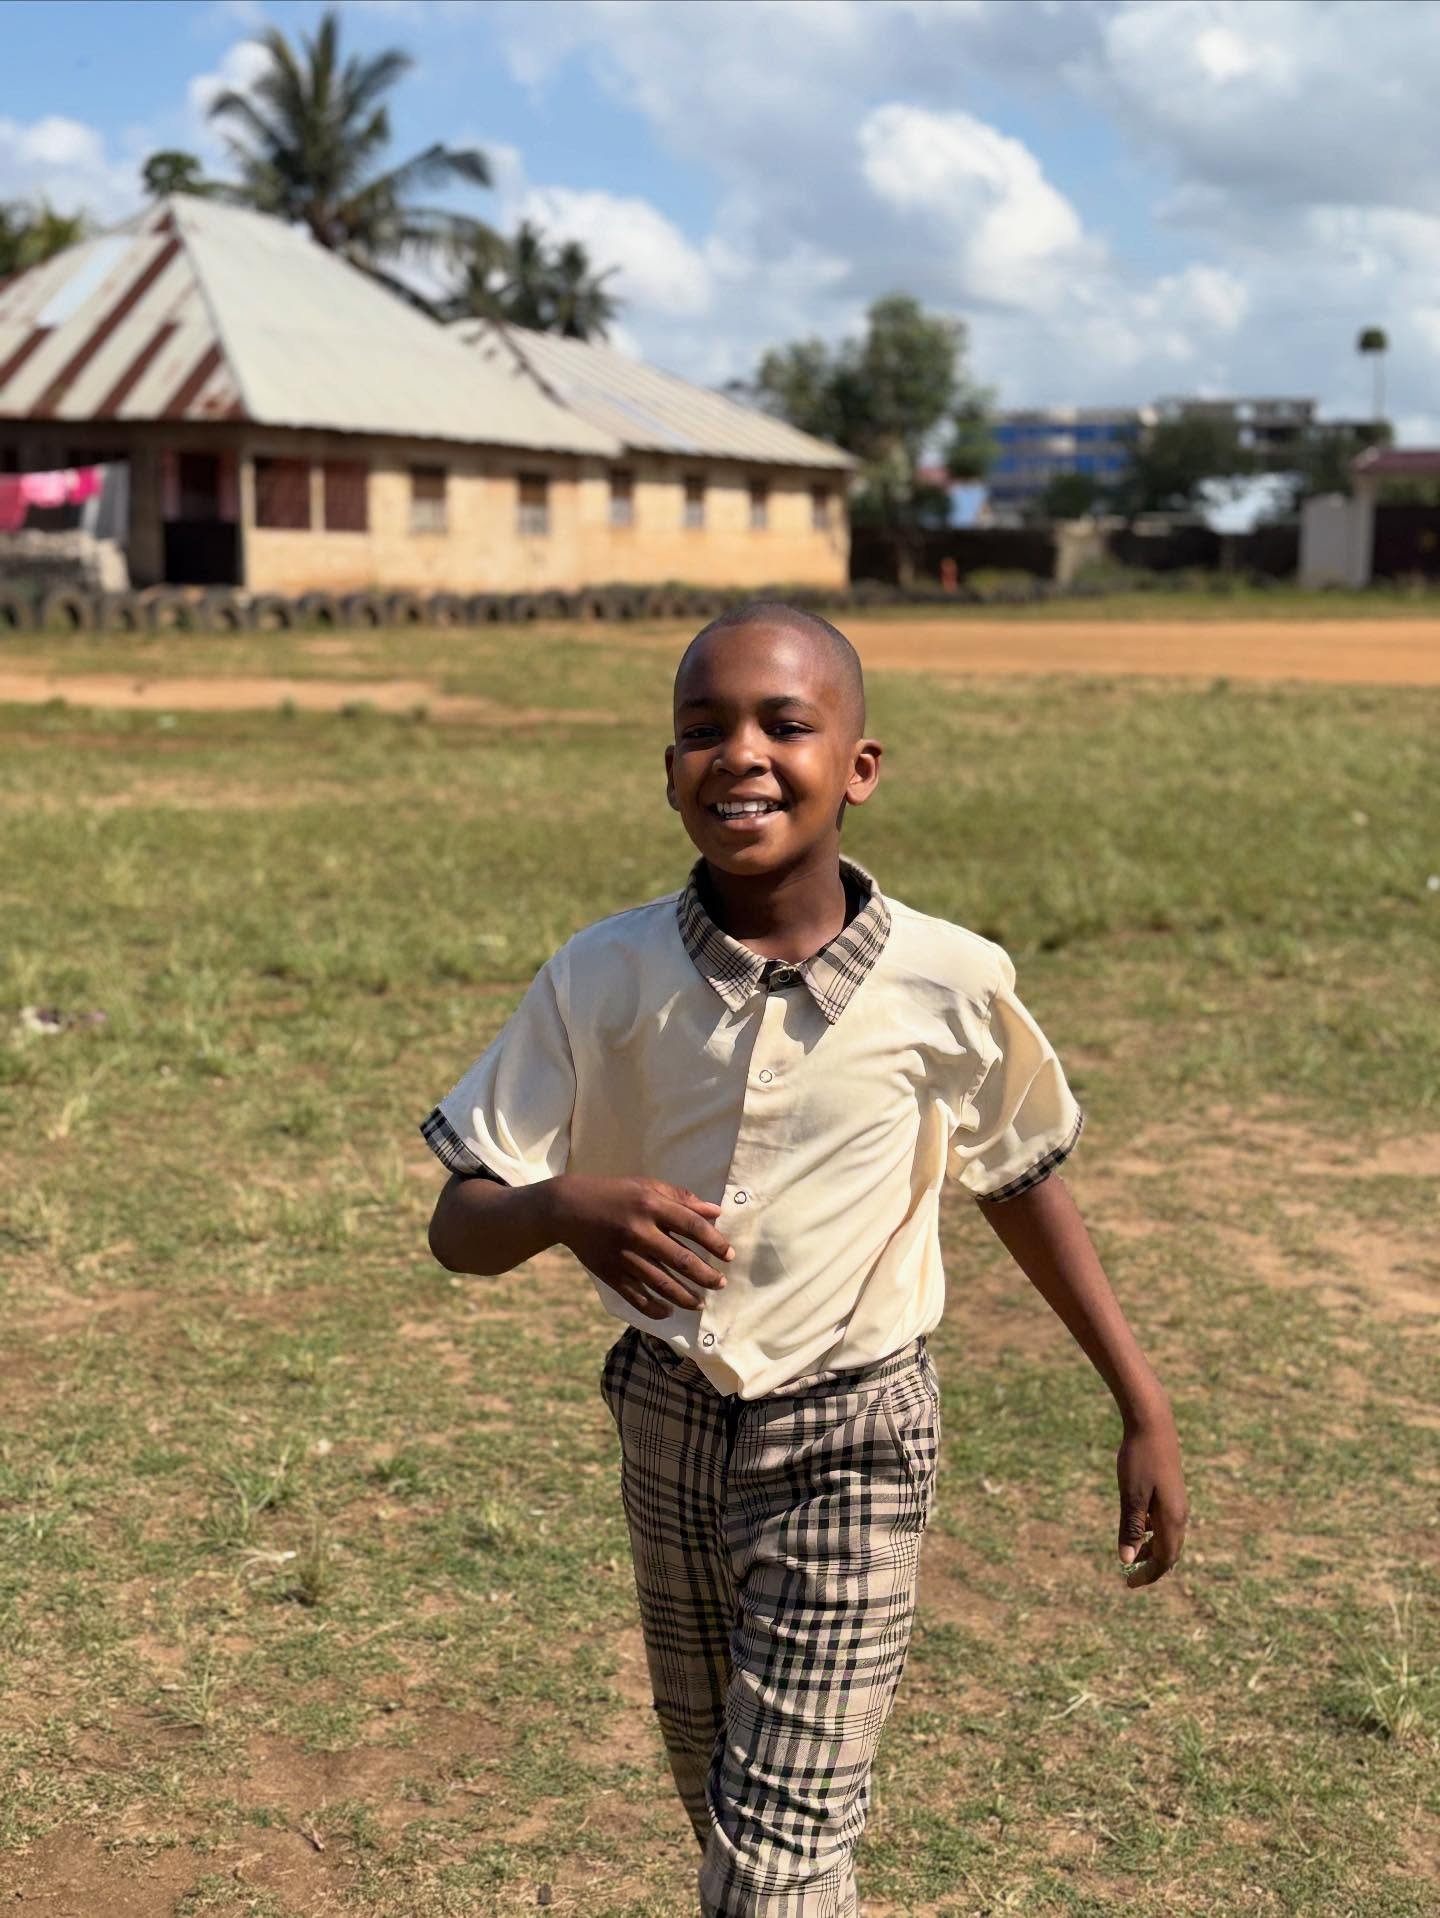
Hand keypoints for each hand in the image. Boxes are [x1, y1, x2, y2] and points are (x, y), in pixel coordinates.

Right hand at [550, 1175, 733, 1319]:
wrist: (567, 1208)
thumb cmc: (615, 1194)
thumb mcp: (646, 1186)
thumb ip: (681, 1198)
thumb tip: (715, 1213)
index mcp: (651, 1205)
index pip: (692, 1227)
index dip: (715, 1243)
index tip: (729, 1255)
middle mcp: (639, 1231)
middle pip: (681, 1260)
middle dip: (706, 1275)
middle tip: (720, 1283)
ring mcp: (623, 1255)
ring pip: (661, 1283)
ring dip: (685, 1297)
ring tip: (700, 1303)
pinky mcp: (610, 1272)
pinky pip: (636, 1296)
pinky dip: (654, 1308)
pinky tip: (668, 1312)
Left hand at [1116, 1409, 1187, 1587]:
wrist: (1153, 1424)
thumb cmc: (1139, 1459)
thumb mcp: (1131, 1496)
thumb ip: (1130, 1528)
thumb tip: (1127, 1559)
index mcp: (1172, 1519)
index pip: (1165, 1560)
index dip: (1148, 1575)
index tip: (1128, 1582)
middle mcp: (1179, 1514)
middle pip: (1169, 1552)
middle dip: (1151, 1566)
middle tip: (1130, 1576)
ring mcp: (1177, 1502)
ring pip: (1168, 1536)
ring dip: (1151, 1549)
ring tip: (1132, 1554)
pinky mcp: (1171, 1491)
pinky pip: (1165, 1521)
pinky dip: (1152, 1532)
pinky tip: (1137, 1526)